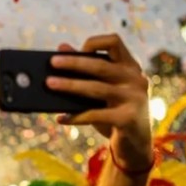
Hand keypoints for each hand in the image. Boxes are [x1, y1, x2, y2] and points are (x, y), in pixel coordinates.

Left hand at [47, 34, 152, 170]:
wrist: (136, 144)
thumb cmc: (115, 111)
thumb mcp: (104, 89)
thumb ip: (86, 69)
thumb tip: (62, 47)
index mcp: (130, 66)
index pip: (114, 41)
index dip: (94, 42)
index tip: (77, 50)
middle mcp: (135, 79)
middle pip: (101, 65)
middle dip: (74, 63)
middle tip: (52, 63)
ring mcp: (134, 98)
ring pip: (96, 88)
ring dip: (70, 85)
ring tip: (50, 84)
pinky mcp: (128, 119)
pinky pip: (95, 115)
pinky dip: (75, 117)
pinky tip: (61, 118)